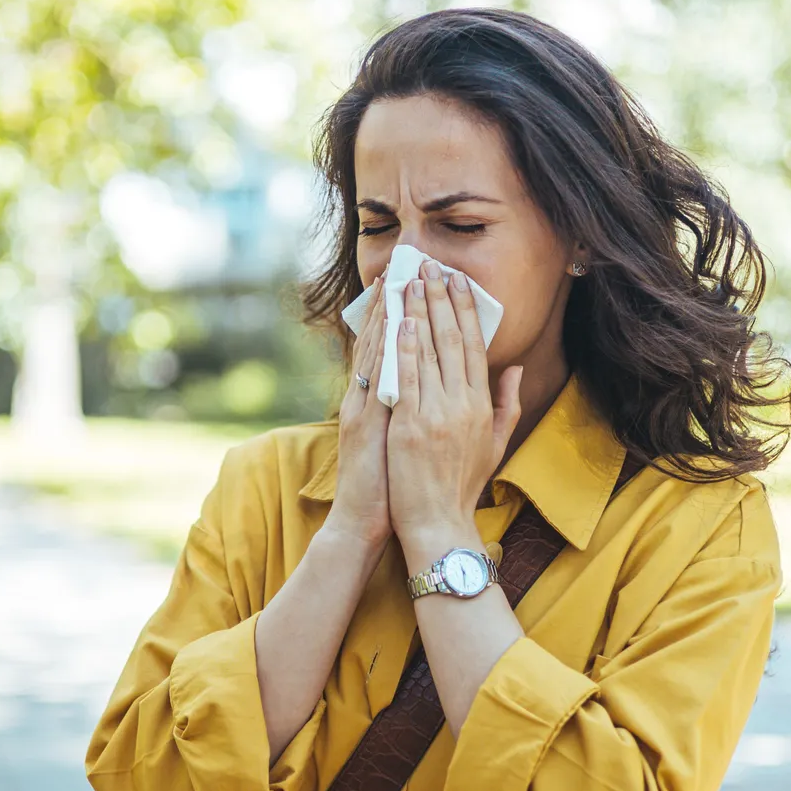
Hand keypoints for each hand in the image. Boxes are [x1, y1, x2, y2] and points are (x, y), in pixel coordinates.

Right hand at [325, 272, 391, 550]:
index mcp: (377, 403)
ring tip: (394, 282)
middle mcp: (365, 399)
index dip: (400, 317)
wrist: (363, 523)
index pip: (390, 351)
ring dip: (383, 316)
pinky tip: (391, 326)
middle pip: (378, 342)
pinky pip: (372, 379)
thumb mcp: (402, 443)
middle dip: (391, 304)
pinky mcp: (360, 423)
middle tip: (404, 267)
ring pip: (372, 353)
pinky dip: (380, 350)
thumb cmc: (389, 487)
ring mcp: (361, 409)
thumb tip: (430, 388)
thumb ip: (412, 412)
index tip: (414, 284)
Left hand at [386, 259, 522, 549]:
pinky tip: (399, 322)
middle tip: (431, 266)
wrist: (438, 523)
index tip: (459, 282)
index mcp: (482, 406)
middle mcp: (461, 405)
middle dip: (441, 299)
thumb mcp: (495, 444)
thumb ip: (507, 403)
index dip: (466, 311)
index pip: (474, 346)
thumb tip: (515, 367)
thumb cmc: (463, 486)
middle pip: (451, 340)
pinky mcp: (409, 426)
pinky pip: (406, 379)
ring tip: (410, 282)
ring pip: (427, 353)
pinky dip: (403, 349)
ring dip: (418, 313)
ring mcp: (435, 415)